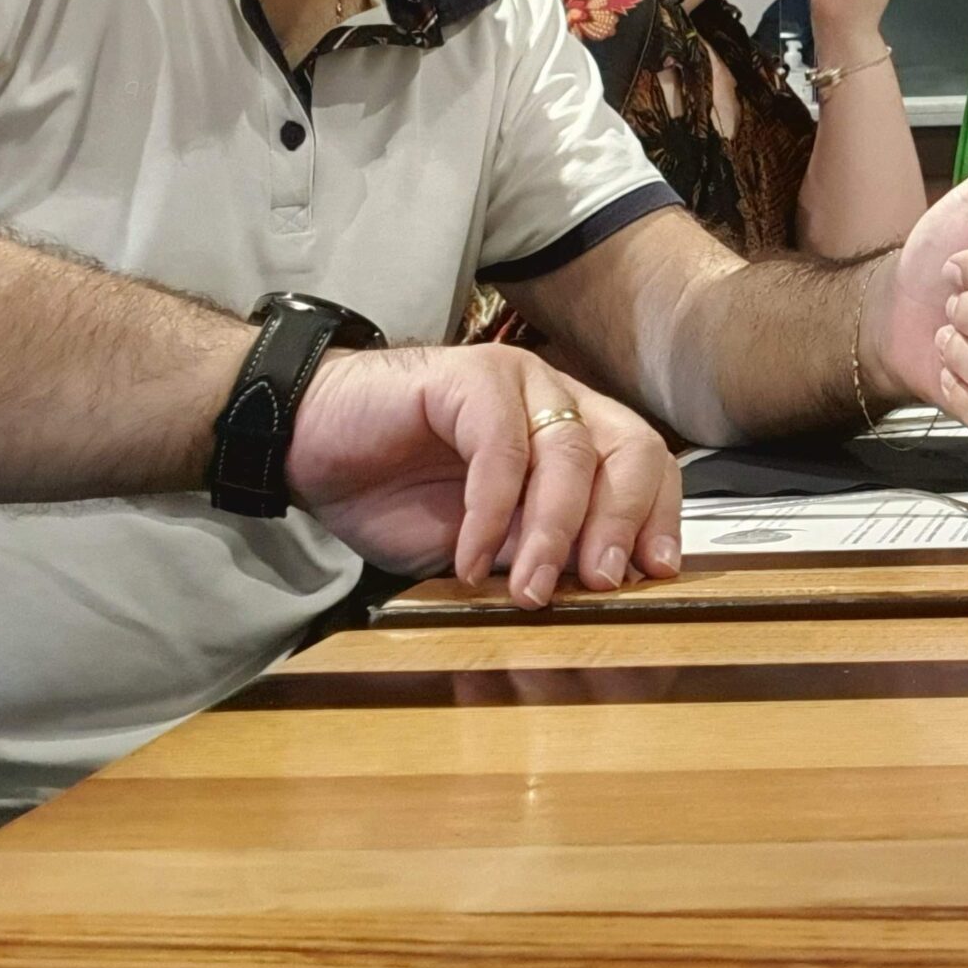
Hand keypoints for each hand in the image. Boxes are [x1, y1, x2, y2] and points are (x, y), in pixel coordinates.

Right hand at [286, 343, 683, 608]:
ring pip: (570, 454)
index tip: (657, 573)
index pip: (646, 465)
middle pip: (630, 450)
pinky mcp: (470, 377)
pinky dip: (491, 514)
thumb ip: (538, 549)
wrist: (308, 444)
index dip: (659, 517)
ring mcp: (519, 380)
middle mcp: (559, 398)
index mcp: (576, 431)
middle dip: (623, 523)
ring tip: (530, 589)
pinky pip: (501, 450)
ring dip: (555, 531)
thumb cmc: (396, 491)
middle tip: (602, 584)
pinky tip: (472, 561)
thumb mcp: (485, 541)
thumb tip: (595, 586)